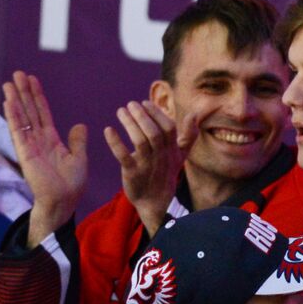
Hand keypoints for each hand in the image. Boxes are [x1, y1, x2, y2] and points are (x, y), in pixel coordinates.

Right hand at [3, 72, 86, 247]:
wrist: (65, 200)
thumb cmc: (71, 183)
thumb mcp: (79, 157)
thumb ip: (77, 141)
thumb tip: (81, 125)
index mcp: (51, 140)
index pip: (43, 113)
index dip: (38, 97)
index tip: (33, 80)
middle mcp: (38, 140)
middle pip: (30, 111)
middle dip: (24, 92)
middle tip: (18, 73)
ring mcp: (30, 146)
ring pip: (22, 117)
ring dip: (16, 100)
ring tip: (10, 83)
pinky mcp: (26, 153)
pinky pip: (19, 131)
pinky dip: (15, 116)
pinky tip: (10, 102)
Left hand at [104, 100, 196, 235]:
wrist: (156, 201)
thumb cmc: (166, 173)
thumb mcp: (181, 155)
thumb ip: (188, 135)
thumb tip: (194, 114)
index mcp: (172, 150)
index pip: (168, 128)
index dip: (157, 114)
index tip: (145, 102)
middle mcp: (161, 156)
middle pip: (154, 133)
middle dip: (143, 117)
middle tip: (130, 103)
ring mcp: (147, 165)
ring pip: (140, 142)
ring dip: (130, 125)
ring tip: (121, 111)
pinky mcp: (132, 173)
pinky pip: (124, 156)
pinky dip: (115, 143)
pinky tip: (108, 130)